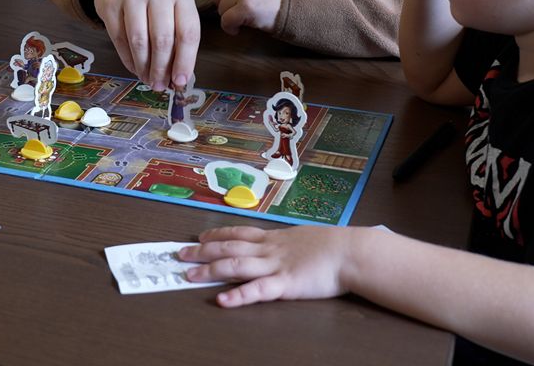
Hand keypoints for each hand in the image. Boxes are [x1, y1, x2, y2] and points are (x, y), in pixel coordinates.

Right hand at [85, 0, 199, 89]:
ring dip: (144, 67)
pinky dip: (128, 59)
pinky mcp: (110, 4)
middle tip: (160, 85)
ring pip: (139, 42)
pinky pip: (119, 39)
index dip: (185, 61)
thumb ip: (179, 33)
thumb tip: (178, 75)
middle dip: (161, 69)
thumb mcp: (175, 3)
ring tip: (148, 79)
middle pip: (162, 40)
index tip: (180, 81)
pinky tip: (135, 68)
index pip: (187, 32)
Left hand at [178, 225, 354, 306]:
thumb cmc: (334, 246)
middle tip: (180, 254)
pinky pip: (257, 290)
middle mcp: (270, 249)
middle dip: (202, 251)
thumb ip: (290, 243)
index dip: (217, 235)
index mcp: (275, 238)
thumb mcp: (305, 238)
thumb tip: (285, 243)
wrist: (352, 252)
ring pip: (236, 264)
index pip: (239, 232)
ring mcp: (276, 266)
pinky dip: (238, 295)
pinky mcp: (285, 284)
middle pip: (229, 246)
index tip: (199, 237)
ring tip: (189, 274)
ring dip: (210, 269)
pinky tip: (222, 300)